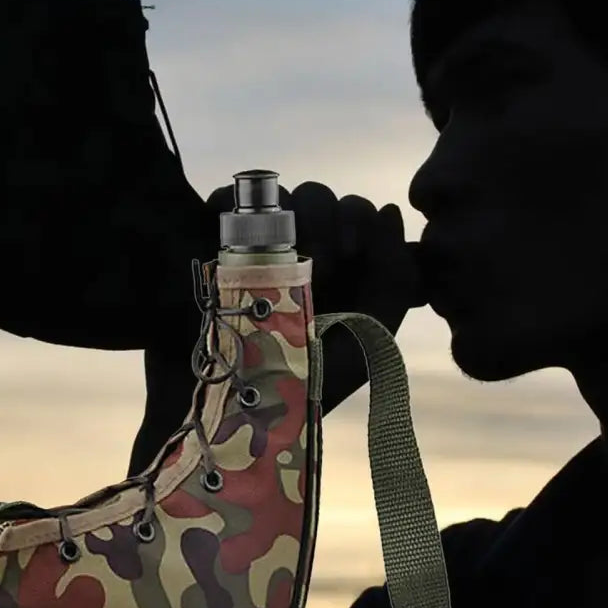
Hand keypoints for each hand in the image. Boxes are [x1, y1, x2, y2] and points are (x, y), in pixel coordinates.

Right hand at [128, 179, 425, 475]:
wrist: (238, 413)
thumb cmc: (306, 383)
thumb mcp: (368, 339)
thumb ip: (395, 279)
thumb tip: (390, 211)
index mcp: (341, 267)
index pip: (357, 212)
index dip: (359, 223)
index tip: (350, 256)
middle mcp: (302, 250)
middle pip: (320, 196)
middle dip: (325, 221)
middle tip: (320, 266)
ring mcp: (256, 245)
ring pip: (276, 195)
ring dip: (285, 217)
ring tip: (280, 264)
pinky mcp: (212, 246)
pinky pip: (223, 202)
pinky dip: (231, 205)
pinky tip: (241, 240)